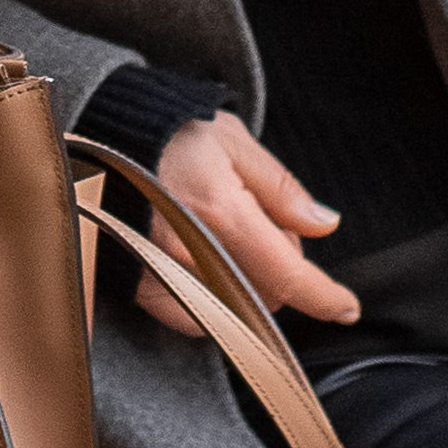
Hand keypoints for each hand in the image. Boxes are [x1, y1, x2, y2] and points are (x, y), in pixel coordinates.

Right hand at [132, 111, 360, 335]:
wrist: (100, 133)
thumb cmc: (169, 132)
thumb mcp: (233, 140)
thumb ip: (280, 189)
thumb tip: (325, 224)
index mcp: (222, 210)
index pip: (287, 272)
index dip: (323, 296)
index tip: (346, 308)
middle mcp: (191, 249)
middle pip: (263, 294)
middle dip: (277, 269)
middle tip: (260, 226)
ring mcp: (160, 272)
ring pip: (230, 309)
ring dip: (244, 285)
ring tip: (226, 239)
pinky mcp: (136, 286)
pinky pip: (190, 316)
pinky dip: (209, 299)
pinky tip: (203, 263)